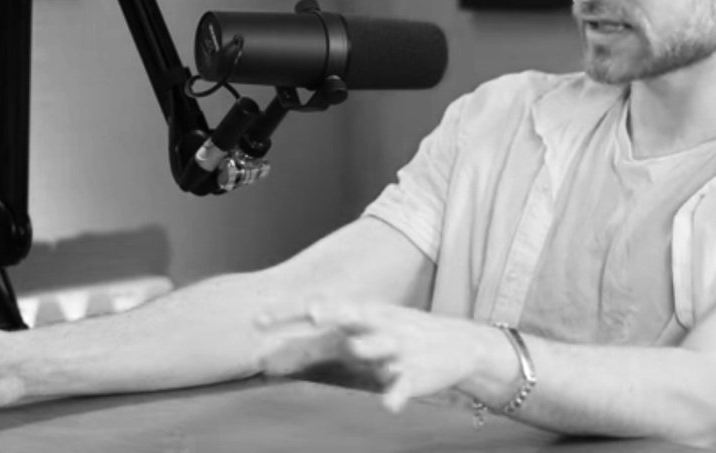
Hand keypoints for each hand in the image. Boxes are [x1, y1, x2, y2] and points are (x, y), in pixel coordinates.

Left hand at [257, 302, 508, 412]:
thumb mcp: (359, 333)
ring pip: (382, 345)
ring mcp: (400, 348)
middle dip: (335, 312)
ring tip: (356, 347)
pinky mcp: (418, 373)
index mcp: (362, 315)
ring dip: (369, 346)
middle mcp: (380, 325)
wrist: (459, 344)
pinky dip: (397, 393)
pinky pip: (405, 384)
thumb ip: (318, 346)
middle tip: (312, 310)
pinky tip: (388, 405)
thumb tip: (268, 362)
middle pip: (354, 316)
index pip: (322, 310)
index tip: (257, 318)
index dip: (291, 313)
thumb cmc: (396, 337)